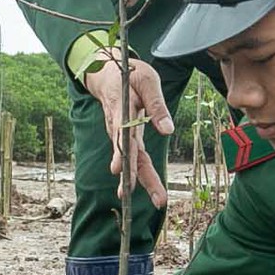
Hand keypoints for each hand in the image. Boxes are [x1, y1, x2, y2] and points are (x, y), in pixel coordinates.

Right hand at [82, 53, 174, 205]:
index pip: (123, 135)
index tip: (119, 170)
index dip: (122, 153)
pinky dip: (138, 173)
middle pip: (129, 154)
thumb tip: (168, 131)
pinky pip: (133, 157)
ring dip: (139, 180)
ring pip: (132, 159)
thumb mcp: (147, 81)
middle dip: (137, 177)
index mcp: (123, 111)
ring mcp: (120, 134)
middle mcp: (119, 127)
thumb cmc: (129, 76)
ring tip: (152, 199)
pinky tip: (141, 188)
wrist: (106, 75)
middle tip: (153, 196)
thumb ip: (157, 105)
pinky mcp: (125, 137)